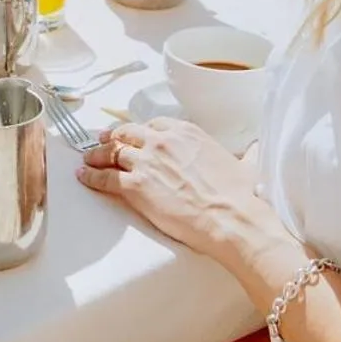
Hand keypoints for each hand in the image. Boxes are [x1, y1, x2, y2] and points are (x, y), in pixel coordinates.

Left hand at [78, 117, 273, 263]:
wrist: (231, 218)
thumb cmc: (240, 196)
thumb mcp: (245, 164)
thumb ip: (245, 153)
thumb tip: (256, 148)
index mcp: (186, 132)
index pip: (154, 124)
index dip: (141, 130)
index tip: (135, 135)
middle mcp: (162, 141)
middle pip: (128, 133)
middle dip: (113, 137)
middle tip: (104, 141)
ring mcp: (145, 162)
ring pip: (112, 152)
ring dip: (98, 154)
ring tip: (89, 158)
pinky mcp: (134, 186)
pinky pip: (105, 177)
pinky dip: (92, 176)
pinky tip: (84, 176)